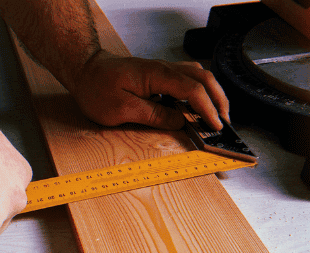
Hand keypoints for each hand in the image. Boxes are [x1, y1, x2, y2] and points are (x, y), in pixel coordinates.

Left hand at [70, 50, 229, 130]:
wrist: (84, 69)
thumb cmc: (97, 87)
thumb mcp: (121, 109)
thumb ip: (153, 115)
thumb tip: (179, 122)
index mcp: (157, 75)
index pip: (193, 90)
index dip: (208, 110)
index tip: (215, 127)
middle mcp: (164, 69)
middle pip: (204, 79)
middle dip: (219, 101)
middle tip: (224, 123)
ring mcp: (164, 70)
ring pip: (199, 77)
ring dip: (212, 95)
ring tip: (217, 116)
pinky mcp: (160, 76)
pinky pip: (188, 80)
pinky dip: (200, 92)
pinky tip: (198, 107)